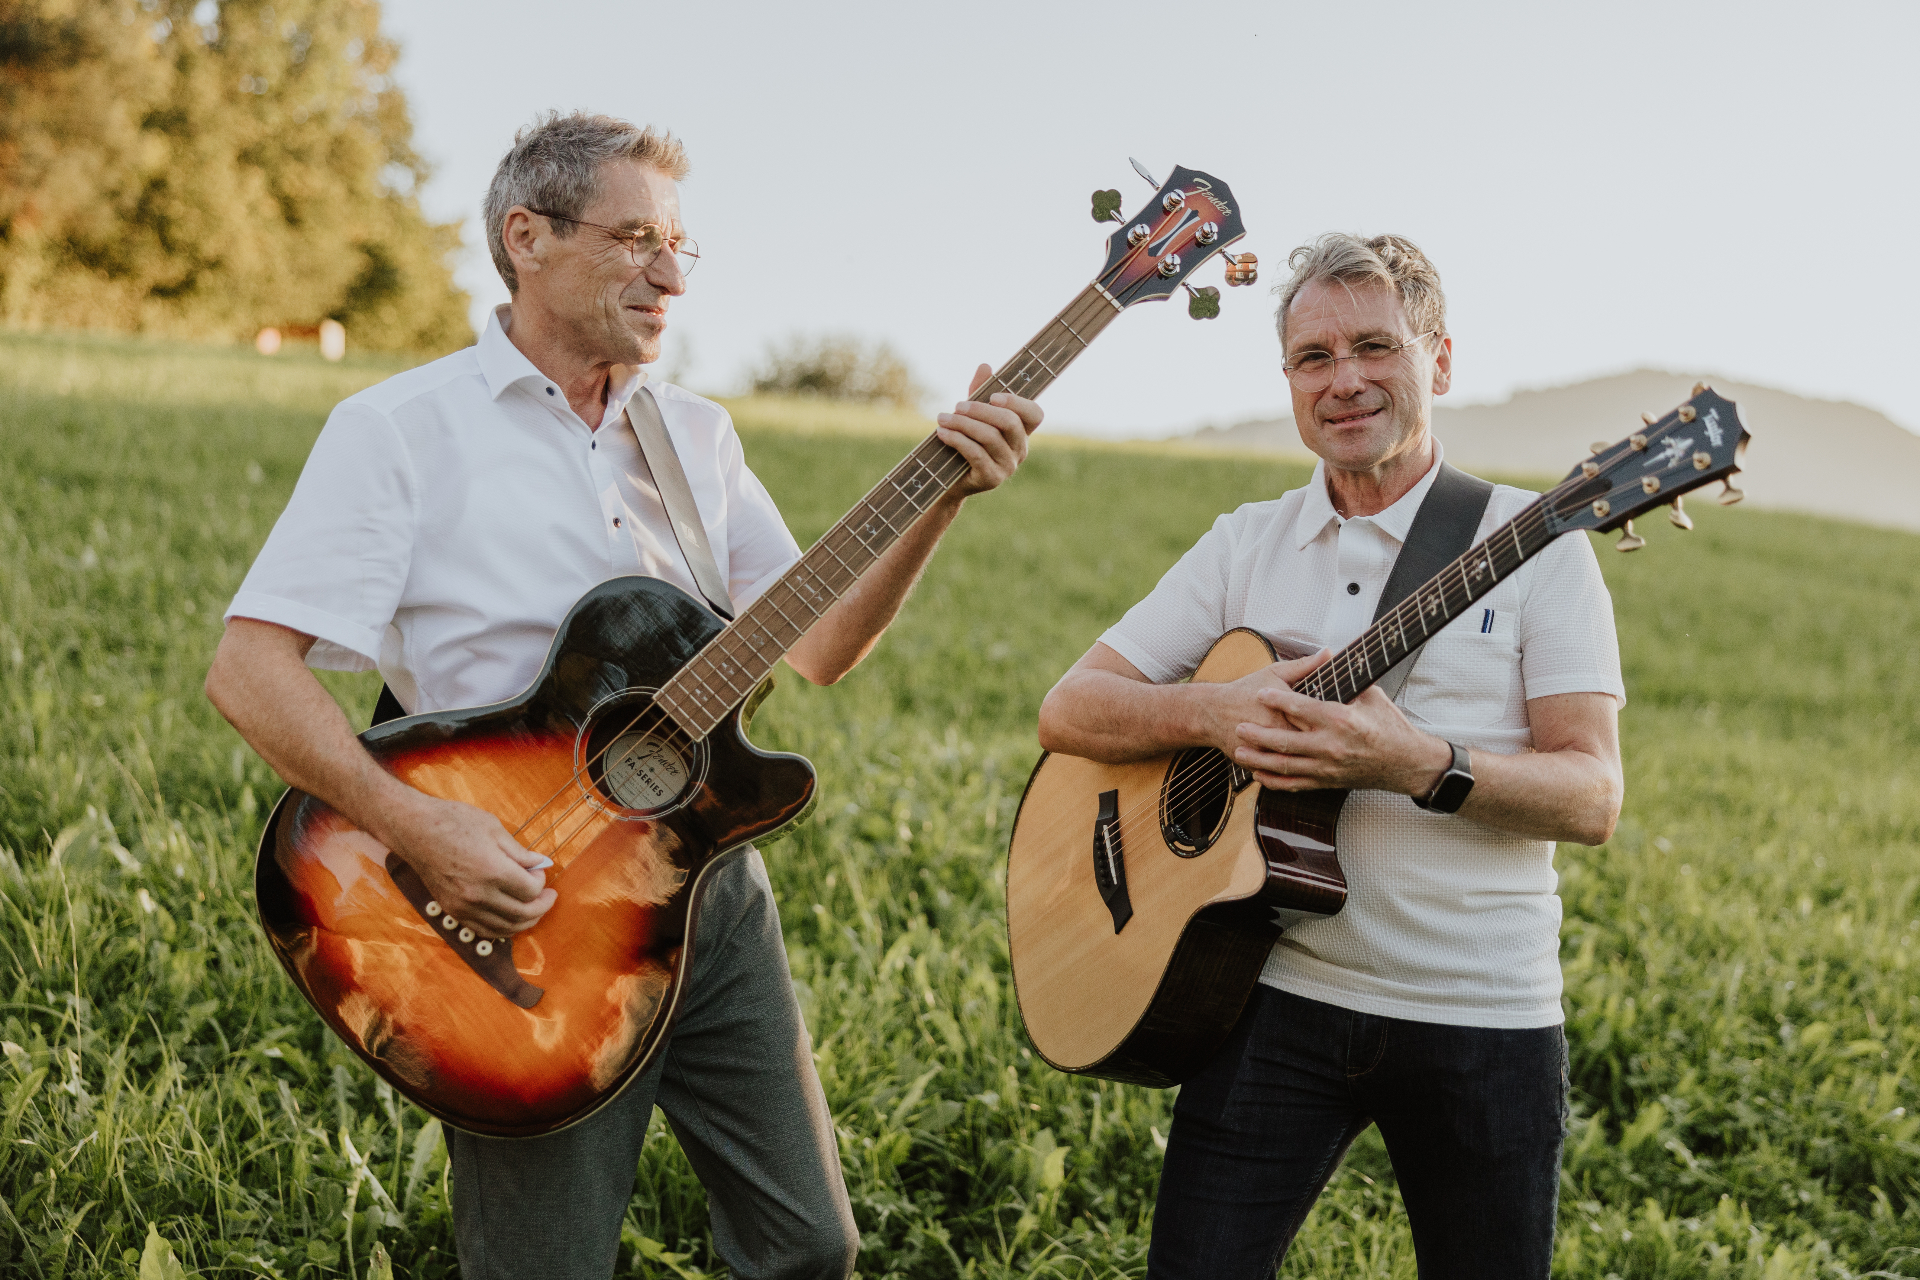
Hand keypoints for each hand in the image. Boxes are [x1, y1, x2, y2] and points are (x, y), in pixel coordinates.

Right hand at [380, 792, 557, 935]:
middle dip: (542, 906)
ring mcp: (463, 907)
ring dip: (526, 921)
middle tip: (549, 896)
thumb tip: (541, 865)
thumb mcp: (494, 829)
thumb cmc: (455, 822)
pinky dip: (503, 929)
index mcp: (492, 871)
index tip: (540, 871)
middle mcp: (478, 895)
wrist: (415, 830)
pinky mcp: (452, 911)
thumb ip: (520, 852)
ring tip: (535, 908)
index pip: (530, 890)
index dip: (542, 882)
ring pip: (505, 928)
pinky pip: (484, 930)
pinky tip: (511, 918)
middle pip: (522, 914)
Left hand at [934, 363, 1041, 497]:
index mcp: (1021, 432)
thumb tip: (985, 366)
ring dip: (963, 424)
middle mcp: (1020, 449)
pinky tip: (942, 432)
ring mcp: (1008, 466)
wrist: (946, 479)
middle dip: (981, 410)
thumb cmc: (962, 441)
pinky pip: (976, 454)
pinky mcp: (992, 478)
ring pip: (990, 437)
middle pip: (1010, 423)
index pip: (1035, 414)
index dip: (1017, 402)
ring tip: (942, 418)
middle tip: (957, 405)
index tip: (993, 396)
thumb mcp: (971, 415)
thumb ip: (979, 392)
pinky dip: (957, 440)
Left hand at [1221, 651, 1452, 795]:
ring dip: (1259, 759)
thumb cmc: (1390, 725)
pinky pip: (1295, 785)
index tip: (1260, 693)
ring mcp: (1328, 768)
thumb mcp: (1371, 694)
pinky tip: (1259, 775)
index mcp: (1342, 720)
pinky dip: (1275, 781)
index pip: (1302, 708)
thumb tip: (1326, 653)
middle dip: (1258, 735)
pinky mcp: (1328, 782)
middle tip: (1238, 727)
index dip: (1278, 700)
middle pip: (1285, 741)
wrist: (1406, 763)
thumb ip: (1345, 676)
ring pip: (1285, 766)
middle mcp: (1332, 746)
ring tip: (1240, 752)